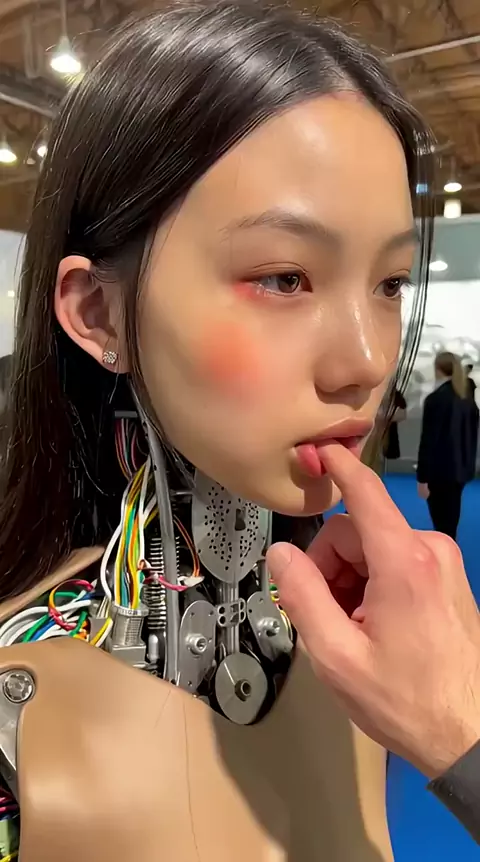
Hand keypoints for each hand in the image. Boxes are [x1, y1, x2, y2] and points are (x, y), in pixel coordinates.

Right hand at [267, 443, 479, 778]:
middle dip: (329, 567)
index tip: (315, 449)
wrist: (471, 735)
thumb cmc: (405, 700)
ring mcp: (442, 564)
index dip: (337, 466)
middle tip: (324, 617)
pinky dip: (372, 586)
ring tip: (352, 630)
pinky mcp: (446, 578)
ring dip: (349, 581)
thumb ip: (302, 596)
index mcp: (403, 561)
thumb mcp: (337, 655)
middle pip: (354, 533)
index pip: (364, 493)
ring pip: (372, 549)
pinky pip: (394, 562)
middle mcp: (428, 550)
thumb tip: (281, 554)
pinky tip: (371, 626)